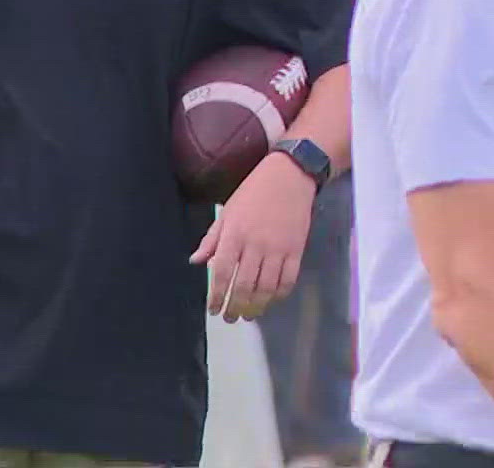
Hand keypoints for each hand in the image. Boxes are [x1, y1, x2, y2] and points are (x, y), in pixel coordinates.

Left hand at [189, 153, 317, 321]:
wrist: (290, 176)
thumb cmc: (254, 192)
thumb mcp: (227, 211)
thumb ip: (212, 238)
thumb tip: (196, 261)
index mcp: (234, 234)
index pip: (222, 272)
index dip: (216, 295)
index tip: (212, 309)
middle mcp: (255, 244)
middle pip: (243, 285)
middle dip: (234, 307)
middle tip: (229, 318)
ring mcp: (278, 248)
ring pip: (266, 287)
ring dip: (256, 306)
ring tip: (249, 315)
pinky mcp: (297, 249)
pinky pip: (288, 279)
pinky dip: (279, 294)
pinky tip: (272, 300)